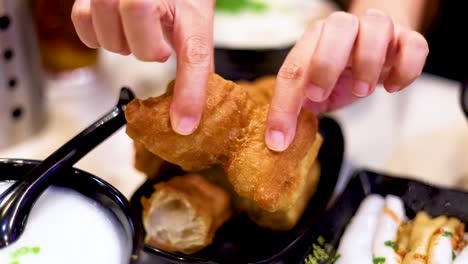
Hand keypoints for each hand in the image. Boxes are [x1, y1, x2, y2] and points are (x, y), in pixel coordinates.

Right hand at [72, 0, 214, 134]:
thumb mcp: (196, 18)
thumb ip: (195, 56)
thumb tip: (196, 103)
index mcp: (191, 6)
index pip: (194, 55)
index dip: (189, 93)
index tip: (183, 124)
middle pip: (143, 38)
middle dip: (146, 51)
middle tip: (154, 46)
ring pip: (110, 31)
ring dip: (121, 43)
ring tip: (134, 31)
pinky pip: (82, 20)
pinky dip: (95, 34)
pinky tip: (112, 26)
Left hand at [265, 9, 428, 150]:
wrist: (378, 48)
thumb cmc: (342, 71)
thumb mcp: (316, 91)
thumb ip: (297, 109)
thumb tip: (280, 139)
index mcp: (314, 40)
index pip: (293, 68)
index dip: (284, 104)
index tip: (280, 138)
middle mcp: (344, 27)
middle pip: (337, 28)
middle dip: (326, 64)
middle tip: (320, 95)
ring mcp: (377, 30)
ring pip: (377, 27)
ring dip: (368, 62)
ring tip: (362, 91)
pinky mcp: (407, 39)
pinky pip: (413, 45)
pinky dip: (405, 69)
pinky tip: (391, 87)